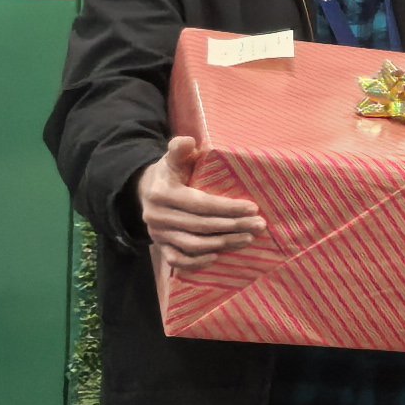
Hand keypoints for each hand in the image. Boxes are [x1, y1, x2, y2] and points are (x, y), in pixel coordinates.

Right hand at [136, 135, 266, 266]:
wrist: (145, 191)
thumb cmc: (170, 173)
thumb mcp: (173, 158)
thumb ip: (180, 149)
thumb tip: (189, 141)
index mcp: (163, 194)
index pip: (201, 204)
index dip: (228, 207)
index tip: (253, 207)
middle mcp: (158, 216)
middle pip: (201, 225)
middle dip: (233, 226)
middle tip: (259, 225)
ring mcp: (158, 234)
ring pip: (192, 244)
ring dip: (222, 244)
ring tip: (248, 239)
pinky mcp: (160, 246)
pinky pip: (176, 260)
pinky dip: (195, 262)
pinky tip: (216, 256)